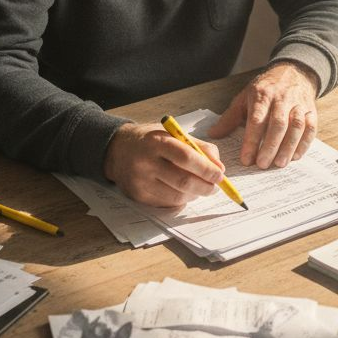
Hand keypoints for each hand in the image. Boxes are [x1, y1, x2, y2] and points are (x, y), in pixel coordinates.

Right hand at [102, 122, 223, 207]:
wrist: (117, 150)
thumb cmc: (151, 140)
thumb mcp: (173, 134)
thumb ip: (199, 147)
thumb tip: (219, 168)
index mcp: (157, 141)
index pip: (186, 157)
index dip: (206, 169)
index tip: (220, 175)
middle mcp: (146, 162)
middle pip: (183, 181)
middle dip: (205, 187)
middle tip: (215, 187)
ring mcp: (140, 181)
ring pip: (177, 196)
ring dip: (195, 194)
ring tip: (200, 188)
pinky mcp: (138, 196)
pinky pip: (167, 203)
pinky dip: (181, 199)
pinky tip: (184, 192)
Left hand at [209, 61, 318, 168]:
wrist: (293, 72)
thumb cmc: (265, 89)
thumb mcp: (244, 97)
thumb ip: (230, 118)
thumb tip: (213, 134)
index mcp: (261, 95)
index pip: (256, 120)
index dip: (251, 141)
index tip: (246, 159)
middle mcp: (281, 99)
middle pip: (278, 124)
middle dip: (270, 146)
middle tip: (263, 164)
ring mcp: (298, 104)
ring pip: (296, 126)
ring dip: (289, 146)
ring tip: (280, 163)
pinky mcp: (311, 110)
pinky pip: (311, 127)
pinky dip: (304, 143)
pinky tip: (295, 156)